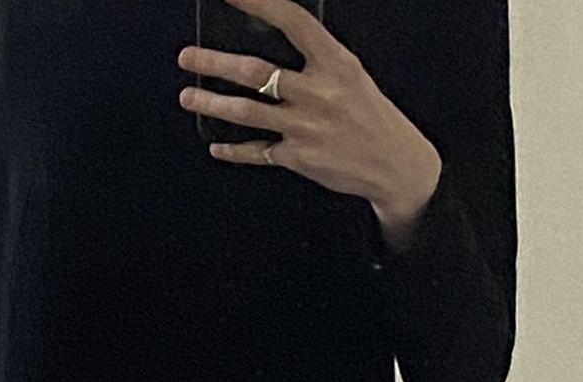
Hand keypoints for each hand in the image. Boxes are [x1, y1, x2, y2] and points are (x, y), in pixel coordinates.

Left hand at [176, 0, 442, 242]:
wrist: (395, 164)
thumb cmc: (369, 115)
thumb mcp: (351, 75)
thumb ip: (315, 61)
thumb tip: (272, 49)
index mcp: (335, 62)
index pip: (292, 21)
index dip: (258, 4)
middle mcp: (318, 92)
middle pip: (255, 72)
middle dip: (214, 63)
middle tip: (187, 56)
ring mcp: (305, 127)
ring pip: (246, 112)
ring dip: (212, 102)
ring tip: (187, 95)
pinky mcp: (297, 158)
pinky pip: (256, 152)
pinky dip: (233, 149)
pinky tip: (216, 145)